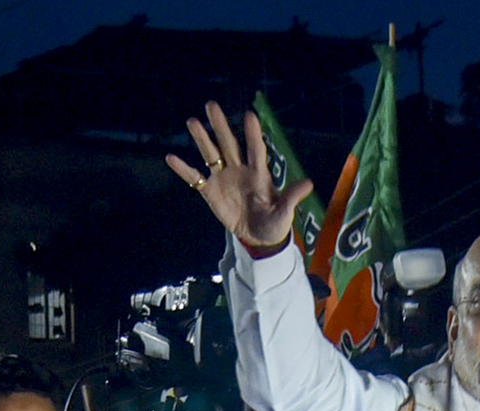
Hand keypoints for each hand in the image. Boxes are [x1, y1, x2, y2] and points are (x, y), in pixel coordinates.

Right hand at [165, 102, 314, 248]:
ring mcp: (223, 178)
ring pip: (211, 154)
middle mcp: (239, 170)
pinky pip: (195, 178)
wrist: (259, 237)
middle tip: (211, 105)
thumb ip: (291, 196)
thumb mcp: (285, 212)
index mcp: (259, 174)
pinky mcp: (210, 192)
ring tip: (192, 121)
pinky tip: (171, 157)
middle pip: (228, 143)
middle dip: (220, 125)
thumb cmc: (275, 222)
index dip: (252, 134)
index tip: (248, 115)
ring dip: (201, 138)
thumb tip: (309, 184)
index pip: (255, 149)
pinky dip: (183, 169)